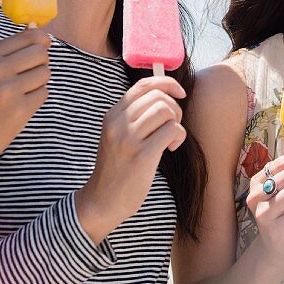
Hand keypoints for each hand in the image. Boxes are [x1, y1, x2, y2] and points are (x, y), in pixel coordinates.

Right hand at [0, 28, 51, 174]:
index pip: (29, 36)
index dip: (39, 43)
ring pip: (45, 73)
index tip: (36, 53)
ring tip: (18, 94)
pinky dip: (35, 100)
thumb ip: (6, 54)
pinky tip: (17, 108)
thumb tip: (40, 32)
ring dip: (37, 83)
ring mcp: (8, 91)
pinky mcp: (19, 112)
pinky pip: (43, 94)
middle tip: (26, 77)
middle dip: (39, 63)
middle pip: (41, 53)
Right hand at [75, 76, 186, 242]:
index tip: (180, 92)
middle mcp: (118, 123)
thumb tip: (166, 93)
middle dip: (174, 107)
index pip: (143, 85)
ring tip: (170, 138)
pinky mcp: (142, 155)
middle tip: (172, 126)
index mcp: (112, 115)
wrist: (103, 200)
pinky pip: (172, 129)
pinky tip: (171, 148)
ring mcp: (128, 139)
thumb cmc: (118, 167)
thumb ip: (135, 116)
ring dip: (176, 122)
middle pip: (158, 96)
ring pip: (165, 110)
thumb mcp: (118, 135)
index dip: (166, 83)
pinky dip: (178, 136)